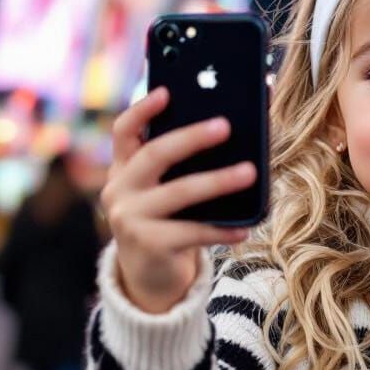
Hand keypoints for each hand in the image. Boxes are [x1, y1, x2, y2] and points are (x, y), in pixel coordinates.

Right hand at [100, 87, 255, 313]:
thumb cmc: (168, 223)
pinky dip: (222, 230)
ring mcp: (130, 218)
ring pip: (179, 193)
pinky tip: (245, 228)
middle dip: (191, 137)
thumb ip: (181, 167)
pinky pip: (193, 233)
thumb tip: (231, 130)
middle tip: (225, 126)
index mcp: (123, 169)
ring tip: (249, 172)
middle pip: (155, 154)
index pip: (124, 131)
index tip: (168, 92)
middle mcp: (120, 190)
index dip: (143, 109)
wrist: (150, 278)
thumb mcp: (164, 192)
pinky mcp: (149, 245)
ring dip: (218, 181)